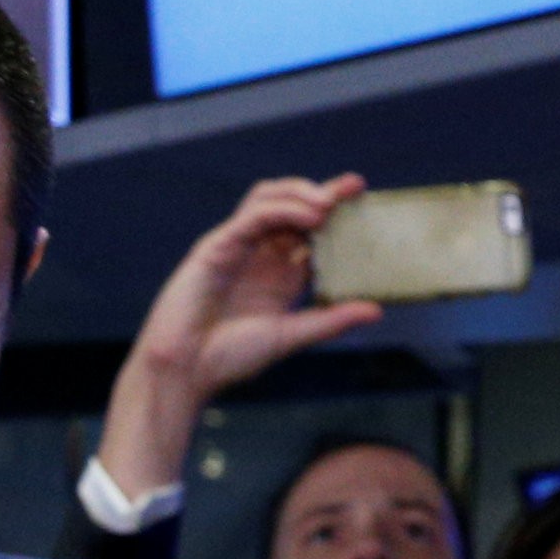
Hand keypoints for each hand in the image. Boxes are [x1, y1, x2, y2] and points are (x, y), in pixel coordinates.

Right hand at [94, 177, 381, 501]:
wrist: (184, 371)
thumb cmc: (229, 358)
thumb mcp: (291, 336)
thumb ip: (330, 321)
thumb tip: (376, 310)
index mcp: (280, 274)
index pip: (313, 232)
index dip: (338, 216)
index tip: (366, 203)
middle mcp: (261, 254)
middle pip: (294, 206)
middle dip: (324, 193)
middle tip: (355, 187)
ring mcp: (238, 246)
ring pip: (270, 199)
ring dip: (301, 193)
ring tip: (329, 203)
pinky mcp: (217, 245)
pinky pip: (252, 216)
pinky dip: (281, 210)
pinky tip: (307, 216)